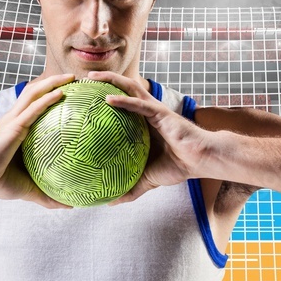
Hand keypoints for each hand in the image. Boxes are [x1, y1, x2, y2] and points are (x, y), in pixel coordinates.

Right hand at [0, 73, 75, 208]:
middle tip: (76, 79)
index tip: (74, 92)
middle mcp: (16, 119)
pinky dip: (47, 99)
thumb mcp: (30, 188)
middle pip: (37, 92)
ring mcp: (14, 121)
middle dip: (55, 81)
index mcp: (19, 128)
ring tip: (71, 78)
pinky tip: (61, 93)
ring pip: (34, 93)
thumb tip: (70, 206)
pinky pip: (33, 109)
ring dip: (53, 82)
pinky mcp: (13, 126)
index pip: (38, 105)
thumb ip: (49, 195)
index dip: (53, 94)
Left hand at [86, 71, 215, 205]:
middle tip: (80, 80)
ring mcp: (153, 109)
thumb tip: (109, 202)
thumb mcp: (147, 180)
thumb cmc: (177, 166)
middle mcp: (145, 111)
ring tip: (89, 78)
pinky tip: (107, 99)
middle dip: (101, 80)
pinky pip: (138, 104)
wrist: (199, 160)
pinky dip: (123, 100)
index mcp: (141, 122)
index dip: (101, 96)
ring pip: (129, 87)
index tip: (80, 97)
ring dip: (109, 80)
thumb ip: (130, 189)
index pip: (119, 104)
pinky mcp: (160, 112)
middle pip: (121, 88)